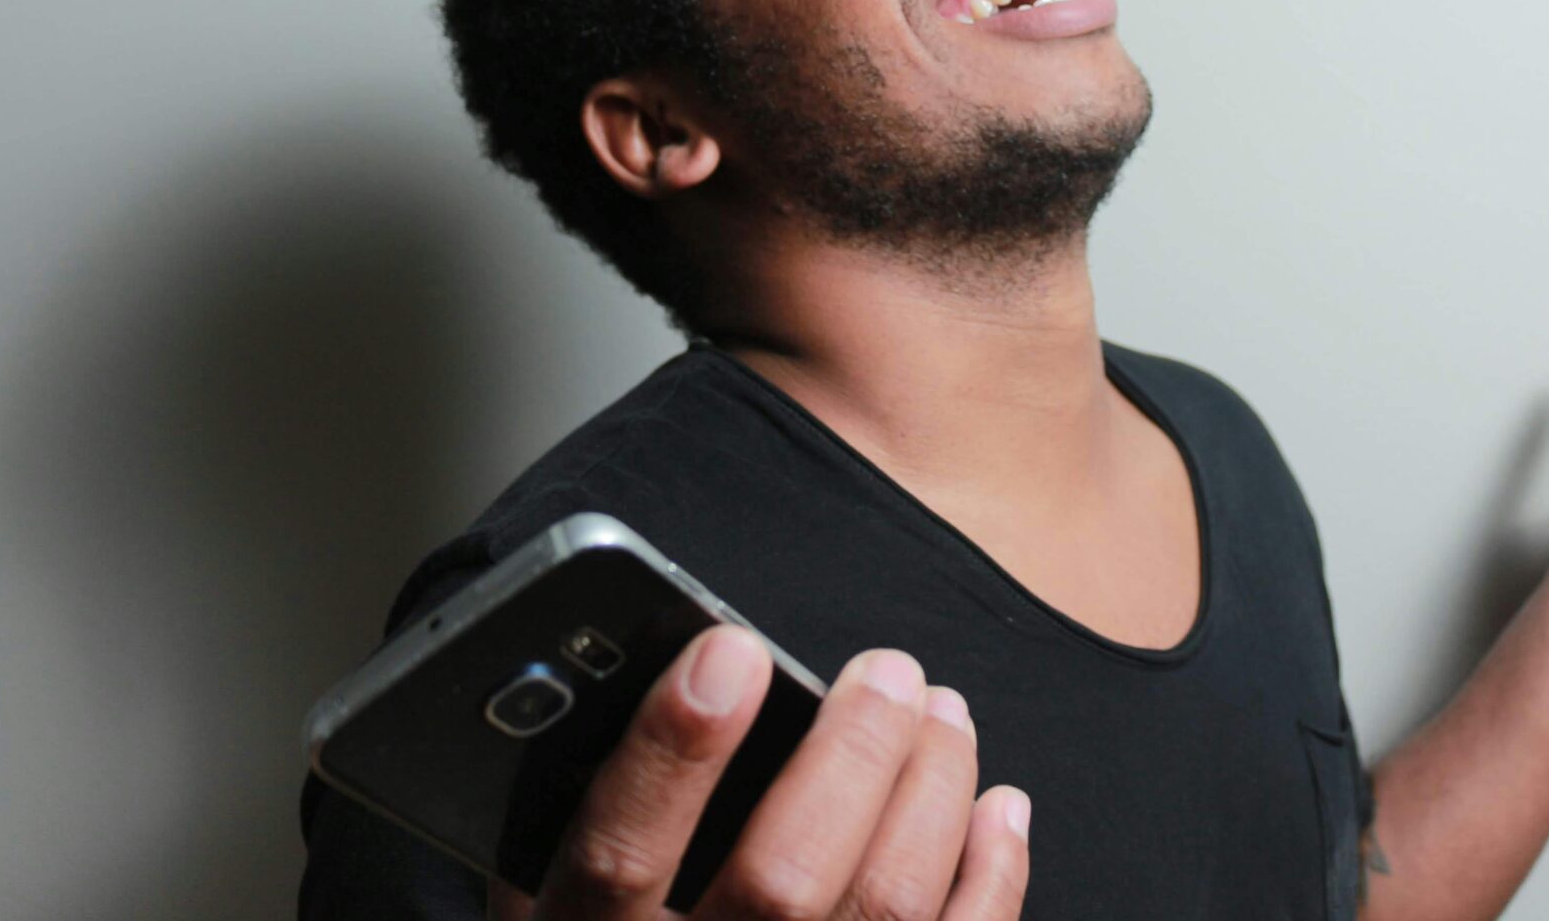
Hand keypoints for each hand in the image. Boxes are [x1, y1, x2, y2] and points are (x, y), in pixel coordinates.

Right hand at [487, 628, 1031, 920]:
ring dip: (930, 791)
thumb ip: (587, 802)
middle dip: (851, 755)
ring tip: (942, 713)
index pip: (618, 855)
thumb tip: (672, 667)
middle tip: (889, 670)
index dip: (675, 751)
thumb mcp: (552, 885)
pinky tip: (996, 807)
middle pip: (784, 879)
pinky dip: (993, 875)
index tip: (730, 652)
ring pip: (884, 905)